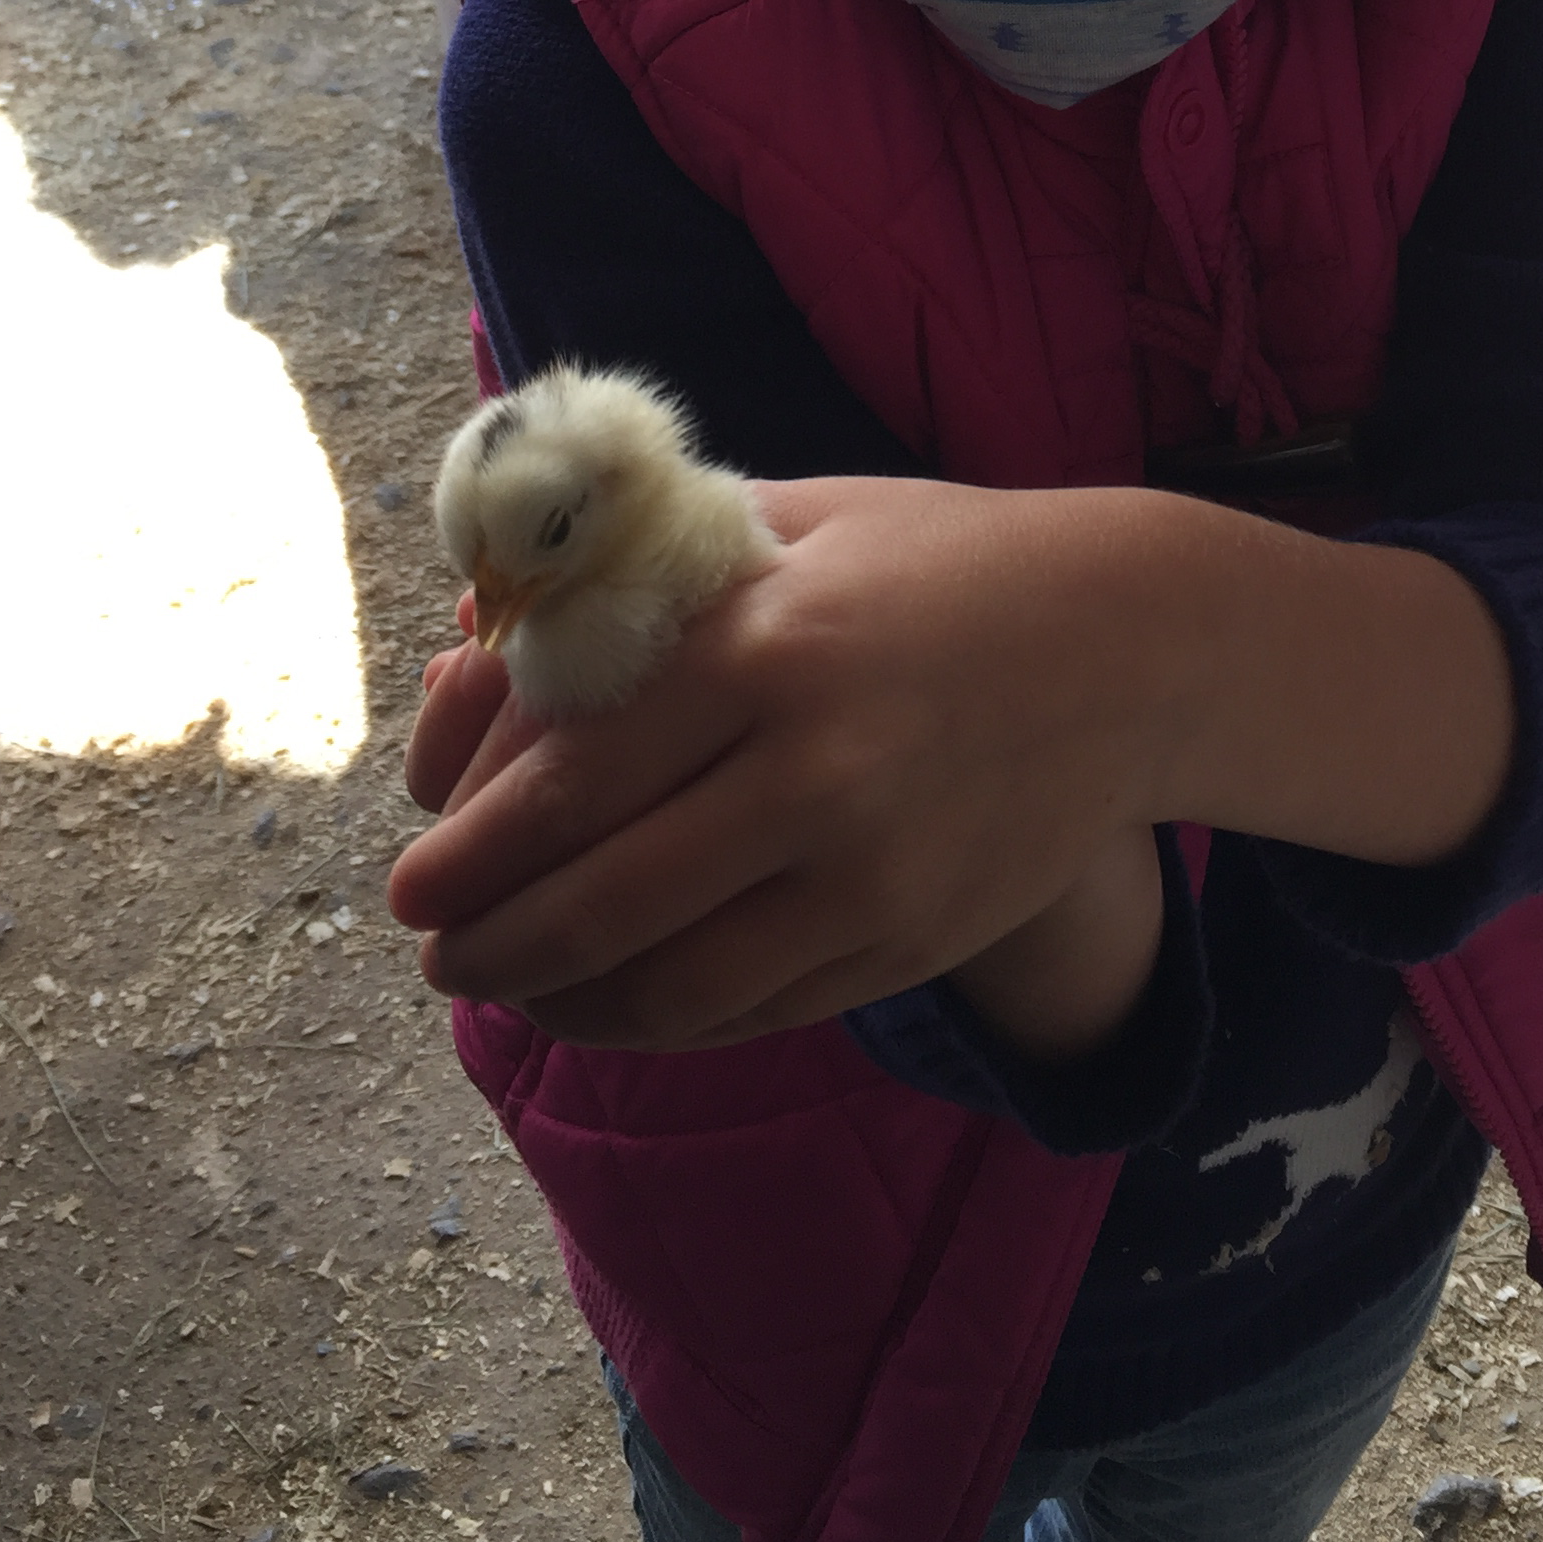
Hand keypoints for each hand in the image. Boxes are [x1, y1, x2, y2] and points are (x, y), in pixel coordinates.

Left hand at [388, 473, 1188, 1051]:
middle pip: (599, 903)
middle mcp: (812, 773)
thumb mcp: (793, 520)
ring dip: (559, 1002)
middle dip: (488, 944)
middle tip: (435, 947)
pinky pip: (753, 1011)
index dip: (468, 850)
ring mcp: (868, 875)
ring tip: (506, 984)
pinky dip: (662, 1022)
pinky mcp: (911, 943)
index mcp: (763, 648)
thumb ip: (644, 572)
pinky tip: (613, 1002)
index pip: (570, 781)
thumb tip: (486, 646)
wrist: (1134, 646)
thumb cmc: (939, 561)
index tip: (407, 880)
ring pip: (669, 987)